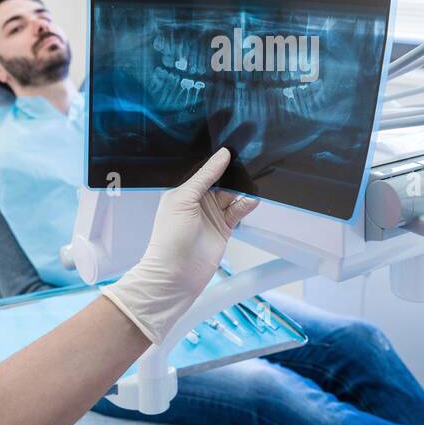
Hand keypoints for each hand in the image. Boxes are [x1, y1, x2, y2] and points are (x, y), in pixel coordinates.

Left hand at [99, 149, 257, 342]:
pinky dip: (246, 204)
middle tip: (249, 160)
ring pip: (232, 195)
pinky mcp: (224, 228)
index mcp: (184, 191)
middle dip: (233, 173)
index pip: (205, 171)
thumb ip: (205, 177)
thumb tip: (222, 155)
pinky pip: (238, 211)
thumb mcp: (184, 200)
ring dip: (242, 188)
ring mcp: (212, 215)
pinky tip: (253, 198)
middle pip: (221, 181)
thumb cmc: (169, 238)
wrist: (176, 275)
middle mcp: (198, 201)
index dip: (218, 161)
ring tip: (254, 178)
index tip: (234, 149)